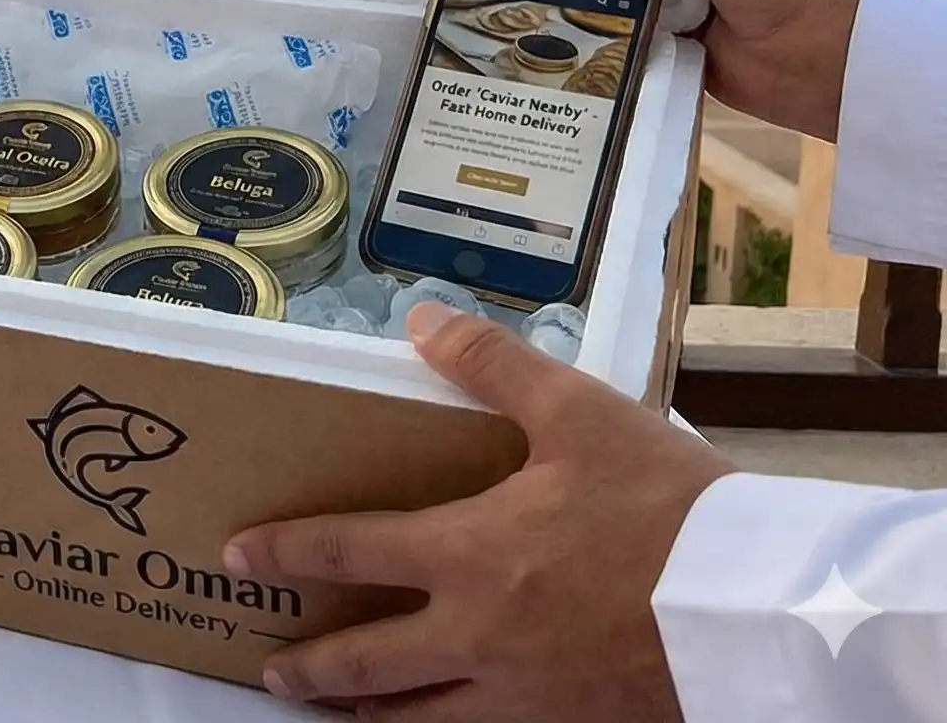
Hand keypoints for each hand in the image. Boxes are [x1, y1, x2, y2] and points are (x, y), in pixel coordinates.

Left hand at [224, 305, 731, 719]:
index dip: (283, 553)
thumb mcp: (582, 415)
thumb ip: (494, 366)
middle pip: (365, 666)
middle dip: (311, 670)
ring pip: (421, 722)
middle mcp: (477, 636)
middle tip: (273, 672)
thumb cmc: (672, 510)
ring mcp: (524, 696)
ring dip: (369, 716)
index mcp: (467, 555)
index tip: (237, 558)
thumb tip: (421, 319)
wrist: (764, 610)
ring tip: (342, 714)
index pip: (344, 551)